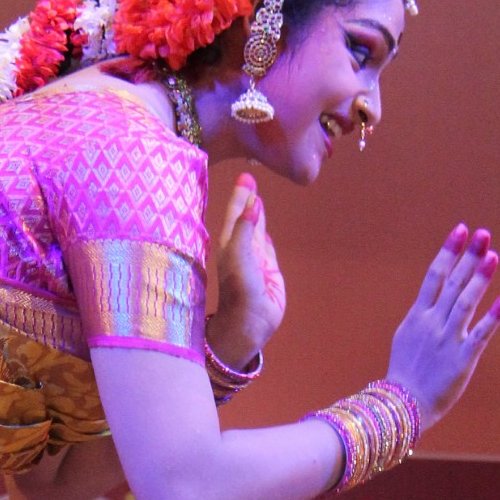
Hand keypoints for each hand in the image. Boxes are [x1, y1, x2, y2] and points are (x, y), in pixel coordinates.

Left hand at [206, 172, 285, 372]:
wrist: (249, 323)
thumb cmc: (239, 289)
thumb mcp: (239, 255)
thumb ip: (246, 228)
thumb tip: (253, 203)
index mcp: (230, 243)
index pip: (235, 212)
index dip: (240, 195)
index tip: (245, 176)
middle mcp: (242, 248)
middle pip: (245, 217)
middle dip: (247, 199)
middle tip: (249, 178)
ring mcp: (256, 259)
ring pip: (257, 230)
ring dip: (257, 214)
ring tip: (257, 198)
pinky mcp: (269, 271)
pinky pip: (267, 247)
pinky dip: (265, 235)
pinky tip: (264, 228)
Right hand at [387, 224, 499, 429]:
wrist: (403, 406)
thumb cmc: (405, 373)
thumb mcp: (406, 337)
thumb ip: (422, 316)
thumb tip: (431, 297)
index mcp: (418, 316)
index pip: (434, 276)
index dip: (449, 252)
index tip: (461, 230)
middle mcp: (432, 324)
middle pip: (453, 283)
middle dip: (468, 257)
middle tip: (483, 234)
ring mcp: (447, 340)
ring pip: (465, 302)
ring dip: (479, 278)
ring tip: (493, 255)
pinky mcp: (462, 360)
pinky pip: (480, 335)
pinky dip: (492, 317)